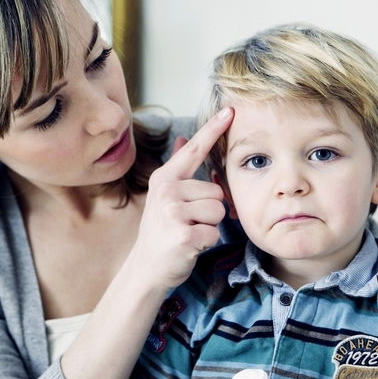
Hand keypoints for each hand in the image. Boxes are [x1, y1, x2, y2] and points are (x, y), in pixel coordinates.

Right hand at [130, 108, 233, 289]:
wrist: (146, 268)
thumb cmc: (161, 231)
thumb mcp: (164, 196)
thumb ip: (178, 168)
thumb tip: (184, 137)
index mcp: (165, 179)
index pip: (194, 149)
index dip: (213, 128)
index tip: (231, 110)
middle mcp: (167, 191)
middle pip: (217, 192)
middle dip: (210, 210)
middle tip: (188, 222)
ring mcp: (173, 213)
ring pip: (219, 211)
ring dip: (210, 226)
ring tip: (189, 232)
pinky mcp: (183, 235)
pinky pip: (215, 233)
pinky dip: (207, 242)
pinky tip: (189, 246)